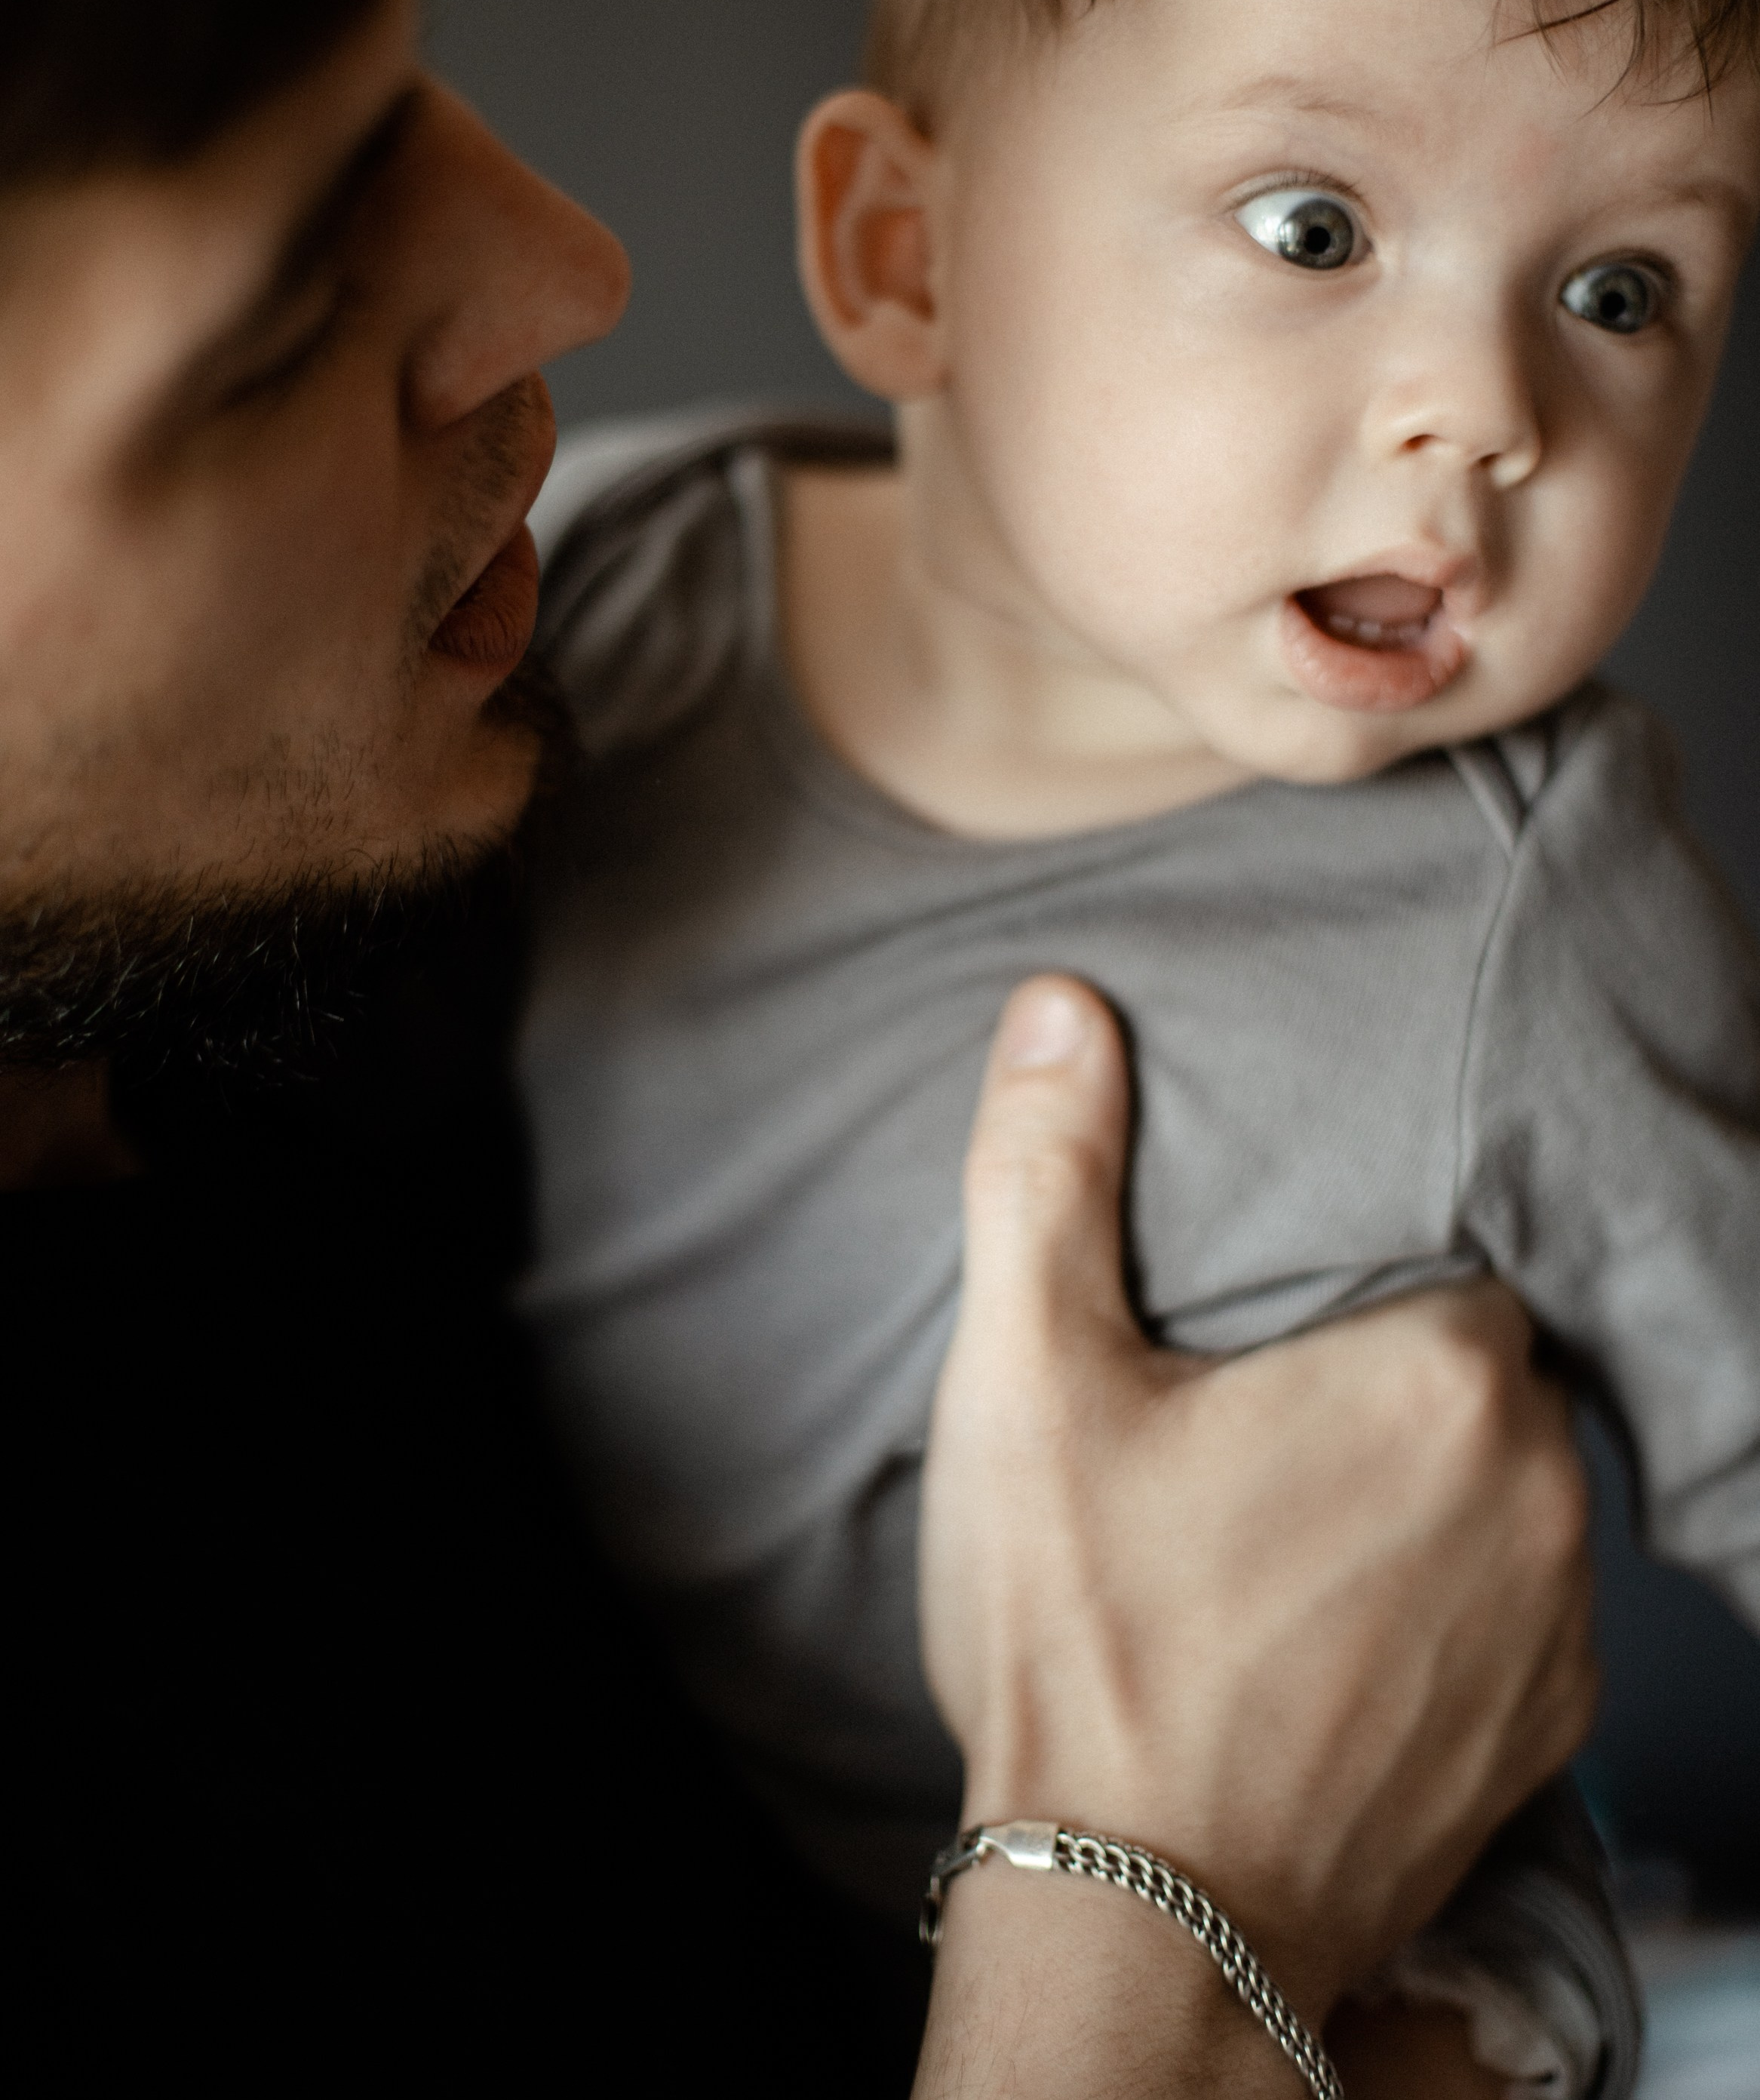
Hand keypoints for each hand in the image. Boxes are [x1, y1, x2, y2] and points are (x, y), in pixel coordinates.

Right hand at [918, 976, 1595, 2041]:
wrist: (1138, 1922)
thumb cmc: (1086, 1646)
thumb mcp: (1026, 1382)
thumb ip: (1047, 1174)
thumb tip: (1060, 1008)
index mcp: (1437, 1375)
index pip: (1456, 1241)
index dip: (1367, 1251)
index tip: (1282, 1286)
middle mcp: (1538, 1492)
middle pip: (1486, 1360)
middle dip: (1387, 1361)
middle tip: (1258, 1391)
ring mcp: (1554, 1626)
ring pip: (1509, 1482)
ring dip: (1425, 1479)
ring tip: (1288, 1503)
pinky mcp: (1540, 1734)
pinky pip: (1520, 1604)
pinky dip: (1447, 1591)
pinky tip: (1331, 1608)